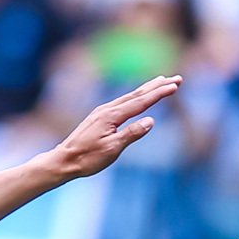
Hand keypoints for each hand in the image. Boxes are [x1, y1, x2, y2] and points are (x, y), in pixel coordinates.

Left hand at [51, 76, 181, 180]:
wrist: (63, 160)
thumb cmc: (87, 158)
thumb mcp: (112, 149)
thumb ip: (131, 133)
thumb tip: (151, 121)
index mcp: (112, 116)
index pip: (141, 102)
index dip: (159, 94)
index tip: (174, 86)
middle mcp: (107, 109)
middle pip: (137, 94)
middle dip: (157, 86)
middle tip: (176, 78)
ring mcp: (102, 112)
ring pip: (129, 96)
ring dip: (147, 88)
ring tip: (160, 81)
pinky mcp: (99, 117)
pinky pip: (122, 102)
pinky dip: (135, 96)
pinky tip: (137, 97)